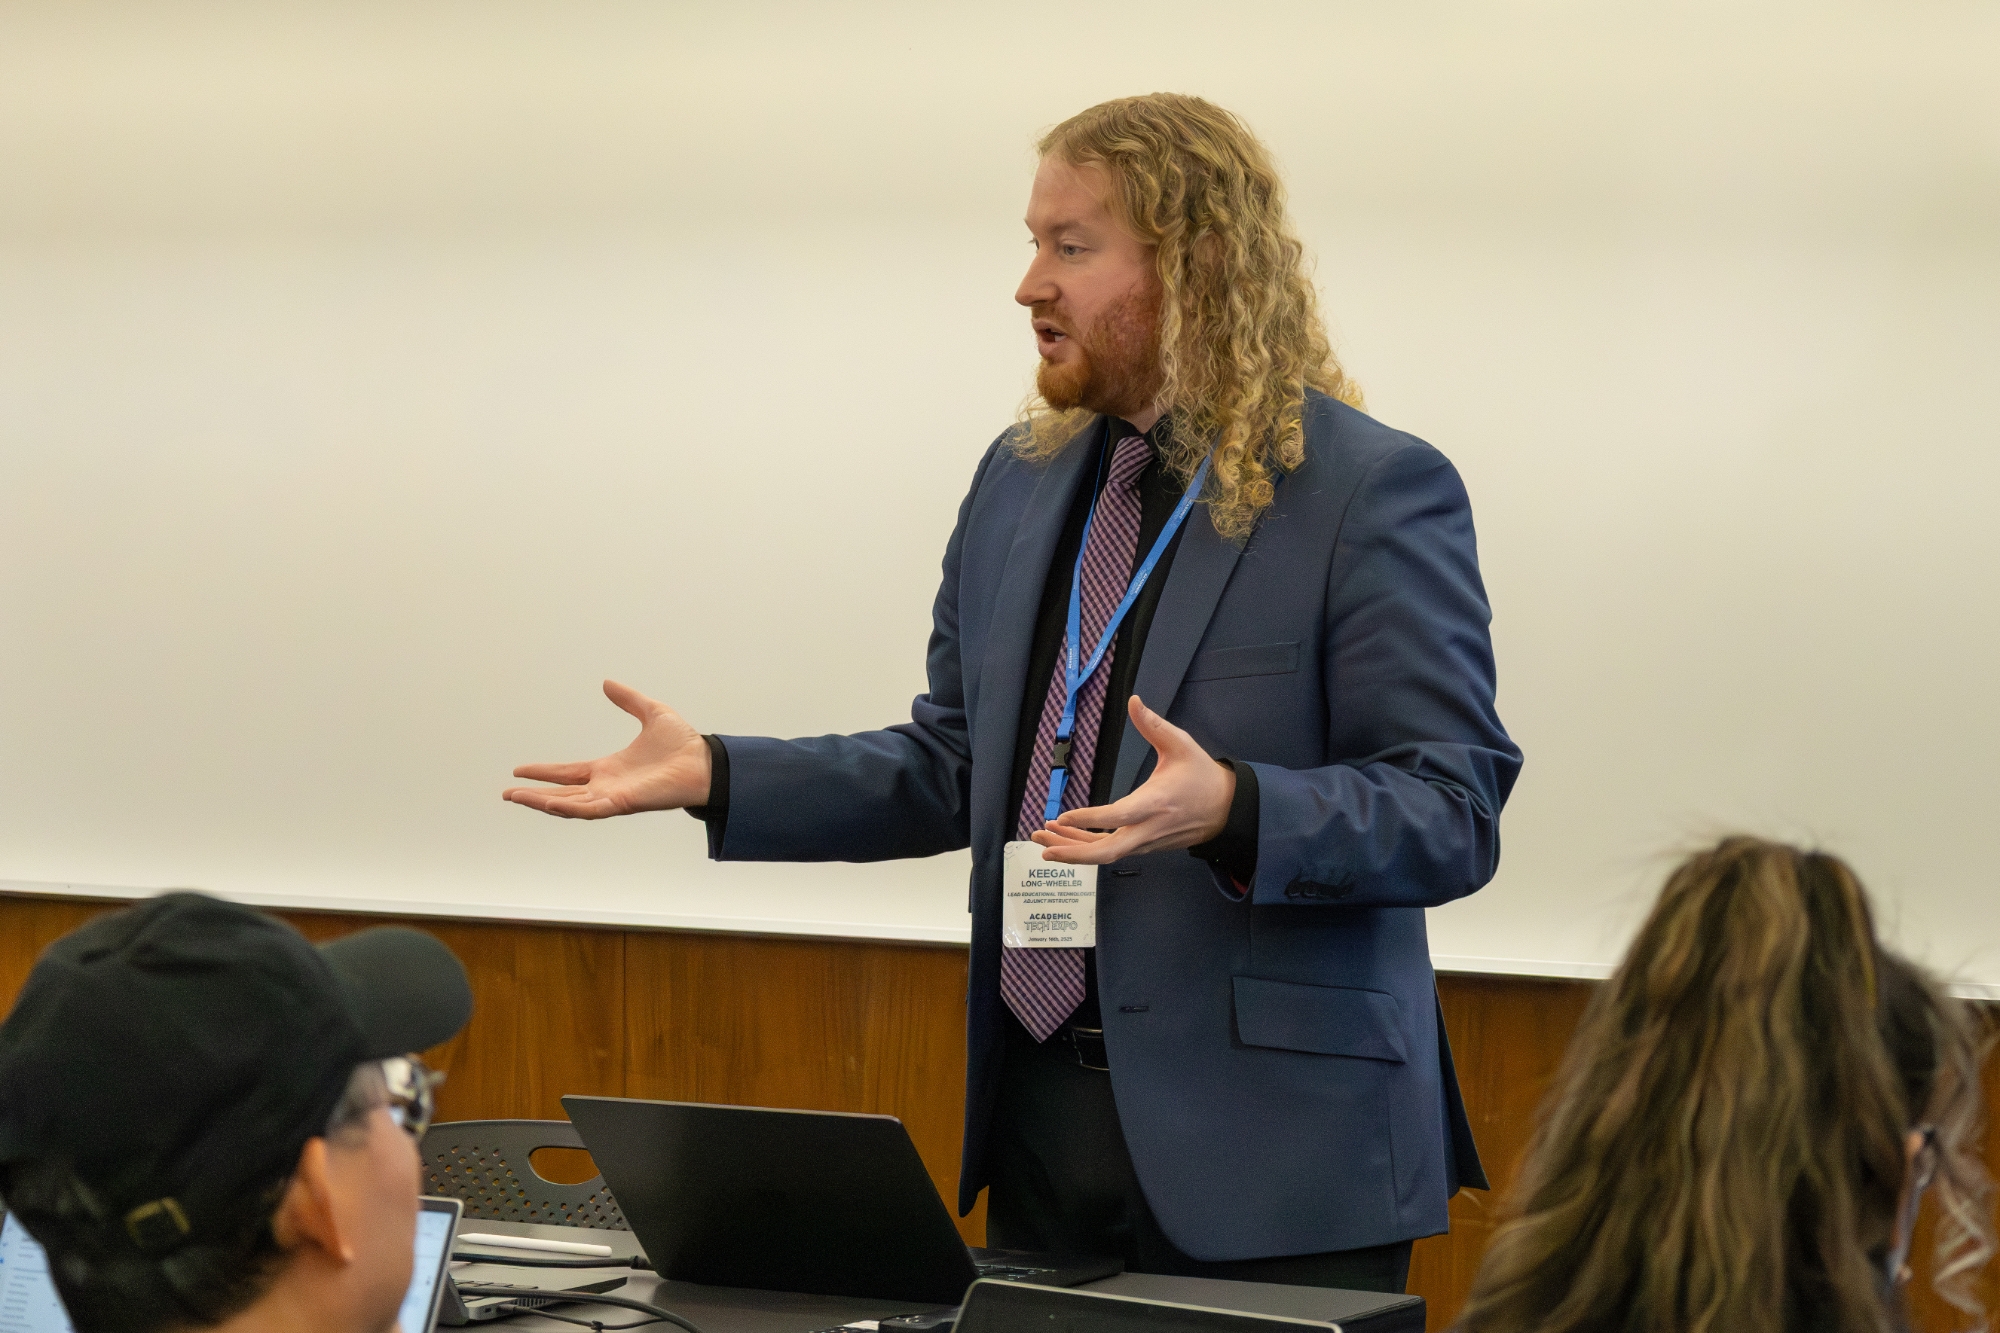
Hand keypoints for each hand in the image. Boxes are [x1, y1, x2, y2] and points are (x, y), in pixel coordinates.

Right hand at [502, 680, 712, 818]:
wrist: (706, 761)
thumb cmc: (684, 744)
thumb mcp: (651, 713)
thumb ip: (628, 700)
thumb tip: (607, 683)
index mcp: (609, 769)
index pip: (568, 773)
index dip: (544, 772)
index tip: (519, 771)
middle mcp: (607, 786)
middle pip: (562, 793)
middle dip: (534, 795)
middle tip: (507, 794)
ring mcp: (614, 797)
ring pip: (570, 804)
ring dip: (542, 803)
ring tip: (517, 798)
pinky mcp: (624, 803)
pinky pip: (591, 809)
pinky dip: (570, 808)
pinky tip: (550, 804)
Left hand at [1029, 695, 1233, 863]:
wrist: (1226, 809)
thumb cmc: (1202, 775)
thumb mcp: (1181, 745)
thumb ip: (1154, 725)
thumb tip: (1133, 701)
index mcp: (1155, 803)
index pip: (1118, 817)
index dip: (1090, 820)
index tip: (1063, 817)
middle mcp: (1148, 829)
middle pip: (1107, 852)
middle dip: (1071, 851)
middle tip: (1041, 840)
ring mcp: (1145, 842)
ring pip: (1105, 854)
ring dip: (1073, 849)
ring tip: (1042, 839)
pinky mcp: (1144, 846)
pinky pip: (1112, 850)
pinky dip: (1087, 847)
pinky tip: (1067, 838)